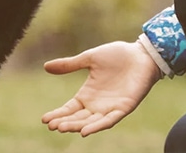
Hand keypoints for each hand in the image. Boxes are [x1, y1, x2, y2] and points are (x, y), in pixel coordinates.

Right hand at [42, 41, 161, 135]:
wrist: (141, 54)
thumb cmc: (117, 55)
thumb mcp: (89, 58)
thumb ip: (70, 65)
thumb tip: (46, 66)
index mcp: (88, 94)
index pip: (69, 108)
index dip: (58, 114)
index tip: (44, 119)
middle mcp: (97, 104)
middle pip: (77, 118)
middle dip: (64, 122)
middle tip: (52, 125)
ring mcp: (110, 108)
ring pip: (90, 122)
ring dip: (77, 126)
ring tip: (62, 128)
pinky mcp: (123, 108)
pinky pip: (109, 120)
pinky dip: (97, 126)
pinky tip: (85, 131)